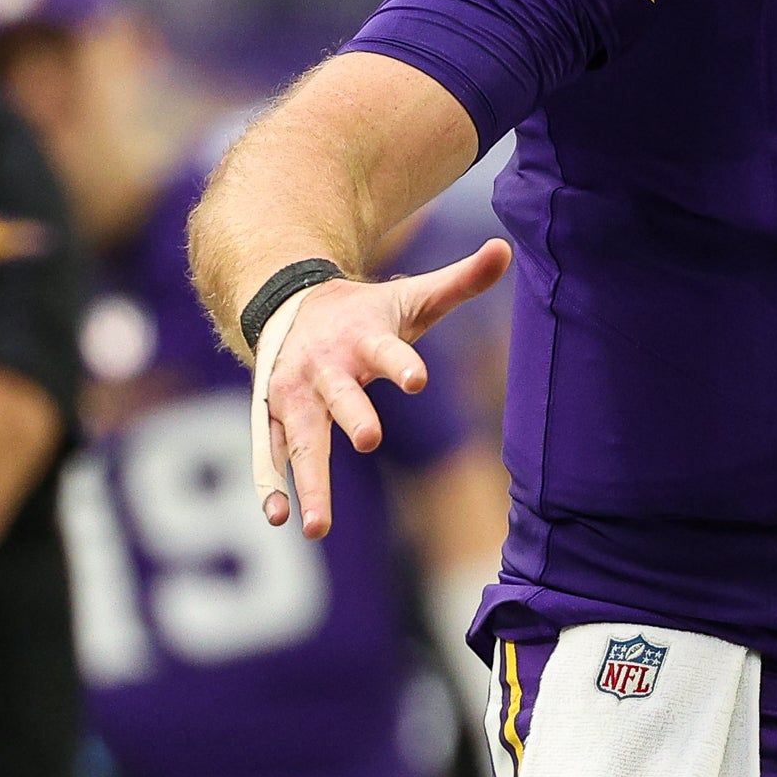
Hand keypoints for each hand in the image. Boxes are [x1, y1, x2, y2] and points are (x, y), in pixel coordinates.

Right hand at [251, 240, 507, 538]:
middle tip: (370, 440)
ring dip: (309, 481)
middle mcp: (325, 368)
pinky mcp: (273, 416)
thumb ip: (460, 281)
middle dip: (353, 418)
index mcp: (362, 338)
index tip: (419, 379)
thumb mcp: (412, 295)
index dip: (402, 363)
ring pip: (301, 440)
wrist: (288, 303)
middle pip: (341, 397)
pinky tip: (278, 518)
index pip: (387, 350)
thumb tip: (506, 250)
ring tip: (317, 527)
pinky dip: (273, 484)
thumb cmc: (366, 311)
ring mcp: (294, 395)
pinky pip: (270, 453)